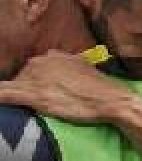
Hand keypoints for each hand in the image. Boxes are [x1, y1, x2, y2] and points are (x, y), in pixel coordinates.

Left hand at [0, 50, 133, 122]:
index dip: (37, 82)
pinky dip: (0, 96)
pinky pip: (5, 94)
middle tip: (45, 103)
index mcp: (54, 55)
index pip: (35, 68)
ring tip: (29, 105)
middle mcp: (41, 62)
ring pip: (14, 85)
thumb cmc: (102, 89)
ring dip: (15, 94)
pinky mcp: (34, 94)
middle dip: (27, 89)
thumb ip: (73, 64)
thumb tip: (71, 65)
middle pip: (22, 76)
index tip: (46, 92)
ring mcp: (36, 78)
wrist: (111, 100)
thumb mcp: (86, 68)